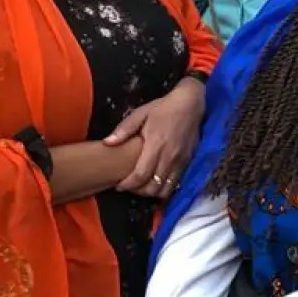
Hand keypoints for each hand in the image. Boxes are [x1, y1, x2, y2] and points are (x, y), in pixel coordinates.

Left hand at [106, 77, 203, 198]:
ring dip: (152, 192)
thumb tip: (107, 142)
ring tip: (143, 186)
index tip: (119, 186)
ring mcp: (180, 161)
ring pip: (166, 189)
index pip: (140, 175)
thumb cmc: (163, 108)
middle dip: (138, 192)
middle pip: (153, 187)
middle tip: (129, 186)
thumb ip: (124, 129)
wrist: (190, 104)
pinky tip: (156, 181)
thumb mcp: (140, 114)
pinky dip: (164, 188)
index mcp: (155, 145)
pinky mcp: (187, 162)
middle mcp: (169, 157)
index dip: (128, 185)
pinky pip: (176, 183)